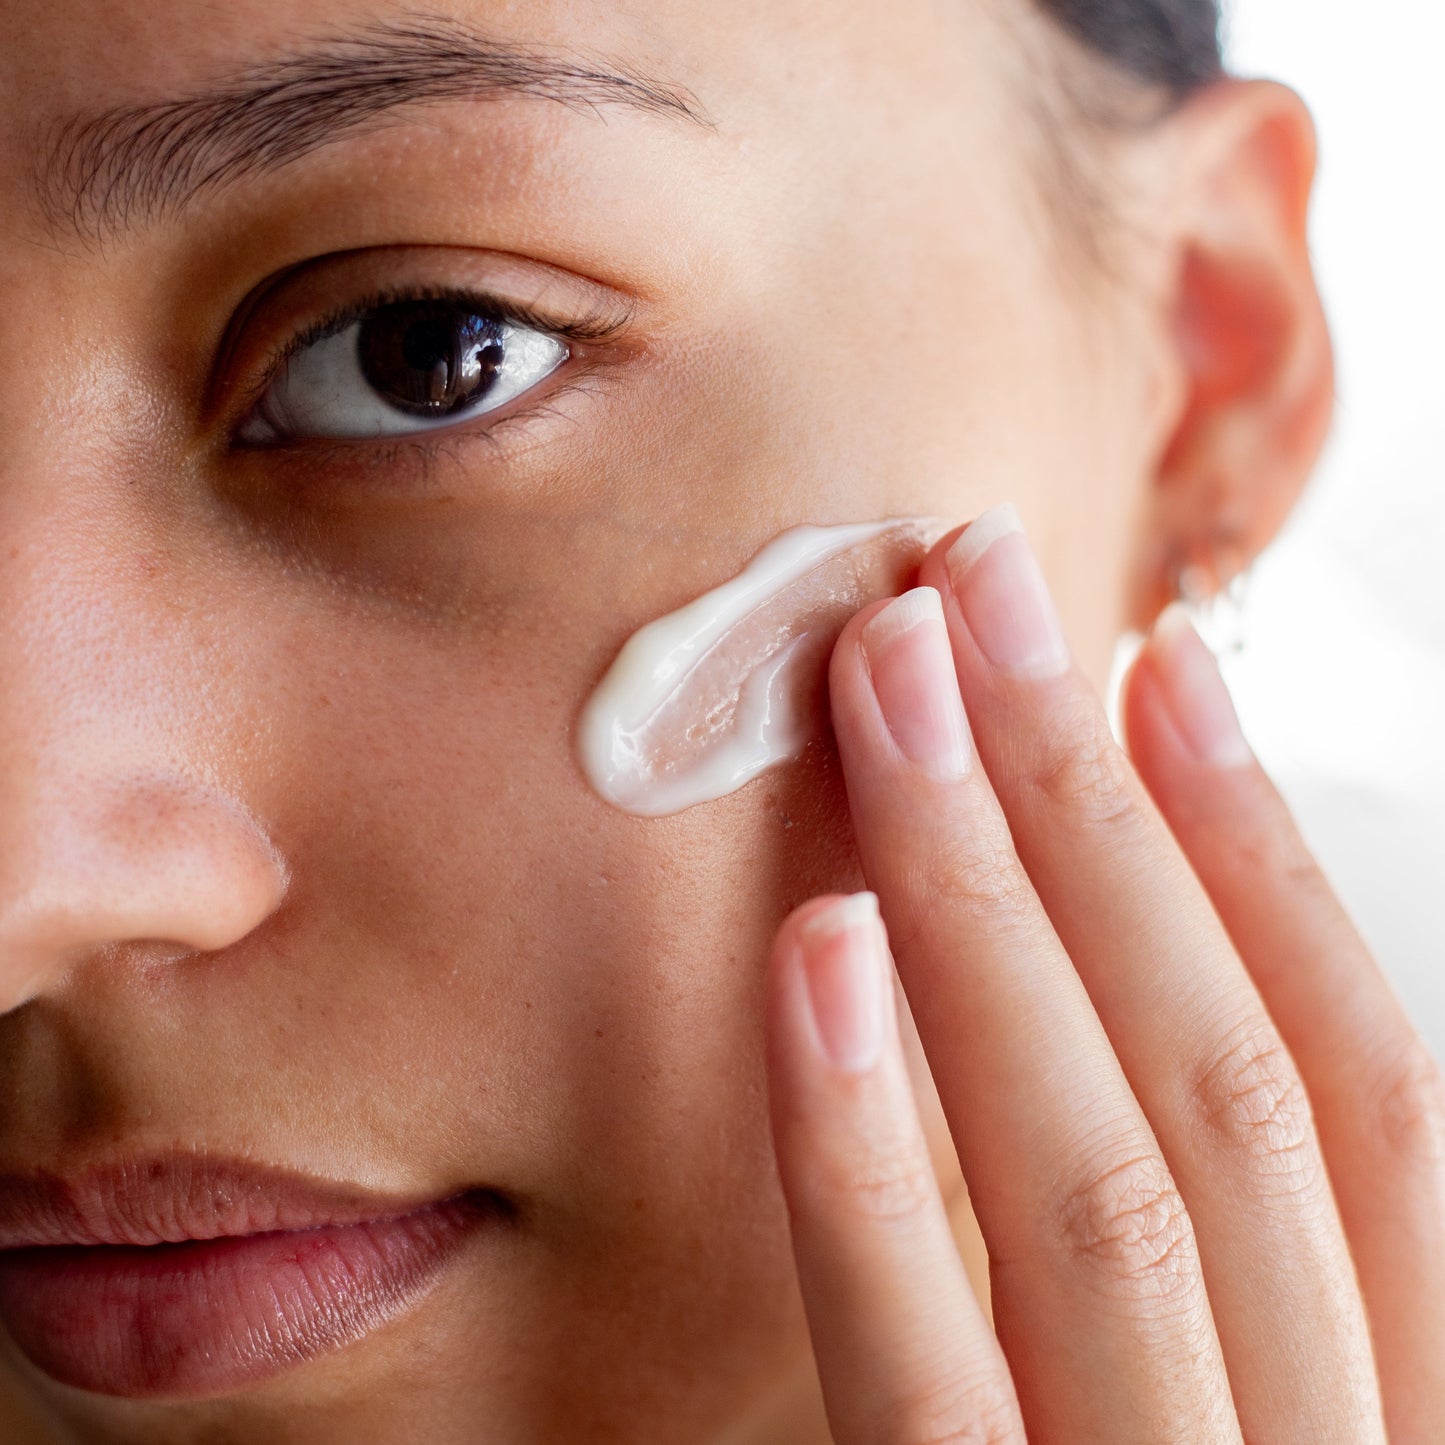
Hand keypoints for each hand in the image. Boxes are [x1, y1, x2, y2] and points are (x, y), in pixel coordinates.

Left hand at [764, 504, 1444, 1442]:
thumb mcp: (1232, 1385)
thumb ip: (1208, 1233)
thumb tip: (1134, 924)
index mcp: (1398, 1394)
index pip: (1367, 1094)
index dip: (1268, 855)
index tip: (1162, 664)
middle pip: (1224, 1087)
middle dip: (1097, 806)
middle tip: (979, 587)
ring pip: (1100, 1187)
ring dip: (983, 899)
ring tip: (894, 684)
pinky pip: (921, 1381)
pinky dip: (870, 1157)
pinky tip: (816, 949)